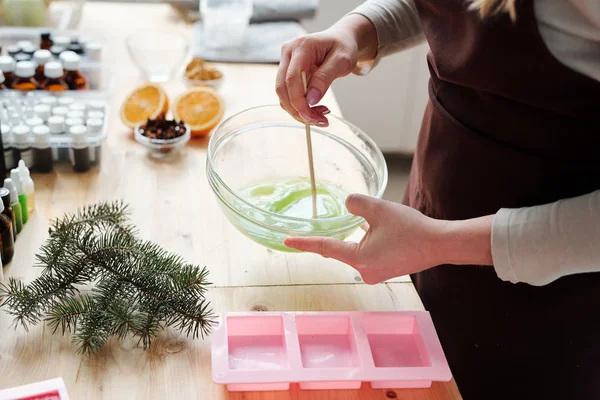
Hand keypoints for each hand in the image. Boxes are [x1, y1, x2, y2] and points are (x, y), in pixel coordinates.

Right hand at [276, 15, 377, 126]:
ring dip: (299, 110)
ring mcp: (285, 62)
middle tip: (319, 121)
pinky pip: (288, 94)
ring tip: (321, 116)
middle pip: (282, 88)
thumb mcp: (342, 61)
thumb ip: (325, 78)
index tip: (312, 117)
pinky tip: (315, 109)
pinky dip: (300, 106)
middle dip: (298, 110)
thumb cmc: (343, 47)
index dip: (299, 101)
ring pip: (283, 94)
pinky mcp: (287, 72)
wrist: (341, 40)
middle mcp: (288, 53)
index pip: (291, 78)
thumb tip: (310, 99)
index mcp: (301, 46)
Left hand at [284, 194, 493, 283]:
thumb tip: (347, 204)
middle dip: (349, 232)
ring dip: (363, 235)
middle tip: (374, 221)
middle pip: (343, 248)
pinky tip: (386, 233)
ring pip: (357, 250)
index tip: (286, 241)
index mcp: (359, 259)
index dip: (304, 242)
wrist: (440, 244)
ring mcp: (374, 274)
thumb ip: (356, 204)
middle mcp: (364, 272)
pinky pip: (368, 254)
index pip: (325, 248)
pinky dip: (370, 241)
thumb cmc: (411, 228)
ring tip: (391, 227)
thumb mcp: (379, 209)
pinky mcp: (384, 271)